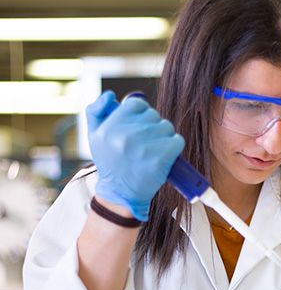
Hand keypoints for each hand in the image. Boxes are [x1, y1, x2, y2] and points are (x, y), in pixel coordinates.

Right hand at [86, 91, 184, 220]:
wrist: (120, 194)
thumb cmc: (110, 163)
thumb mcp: (94, 136)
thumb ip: (96, 111)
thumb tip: (110, 95)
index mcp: (109, 128)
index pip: (136, 104)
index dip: (140, 113)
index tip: (138, 125)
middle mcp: (125, 136)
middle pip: (153, 114)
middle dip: (152, 125)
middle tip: (145, 141)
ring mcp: (144, 148)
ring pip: (166, 126)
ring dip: (164, 136)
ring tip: (154, 149)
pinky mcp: (160, 160)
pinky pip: (177, 140)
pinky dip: (174, 146)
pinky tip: (165, 155)